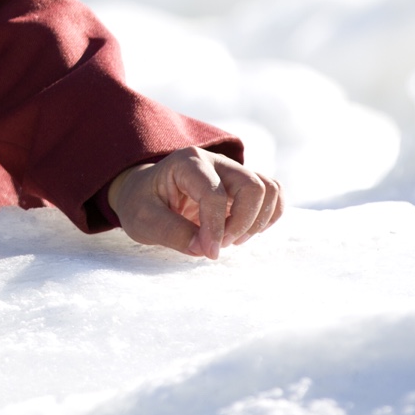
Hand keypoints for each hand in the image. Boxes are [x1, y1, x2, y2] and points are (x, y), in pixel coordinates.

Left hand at [106, 147, 283, 259]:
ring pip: (268, 188)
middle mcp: (215, 161)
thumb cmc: (141, 203)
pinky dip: (269, 215)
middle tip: (220, 245)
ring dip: (258, 220)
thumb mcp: (142, 219)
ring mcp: (231, 171)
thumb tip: (204, 248)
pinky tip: (247, 231)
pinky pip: (273, 192)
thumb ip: (171, 232)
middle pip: (252, 186)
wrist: (144, 192)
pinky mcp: (241, 185)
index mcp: (187, 163)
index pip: (213, 194)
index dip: (215, 229)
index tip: (209, 253)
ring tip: (233, 239)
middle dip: (242, 223)